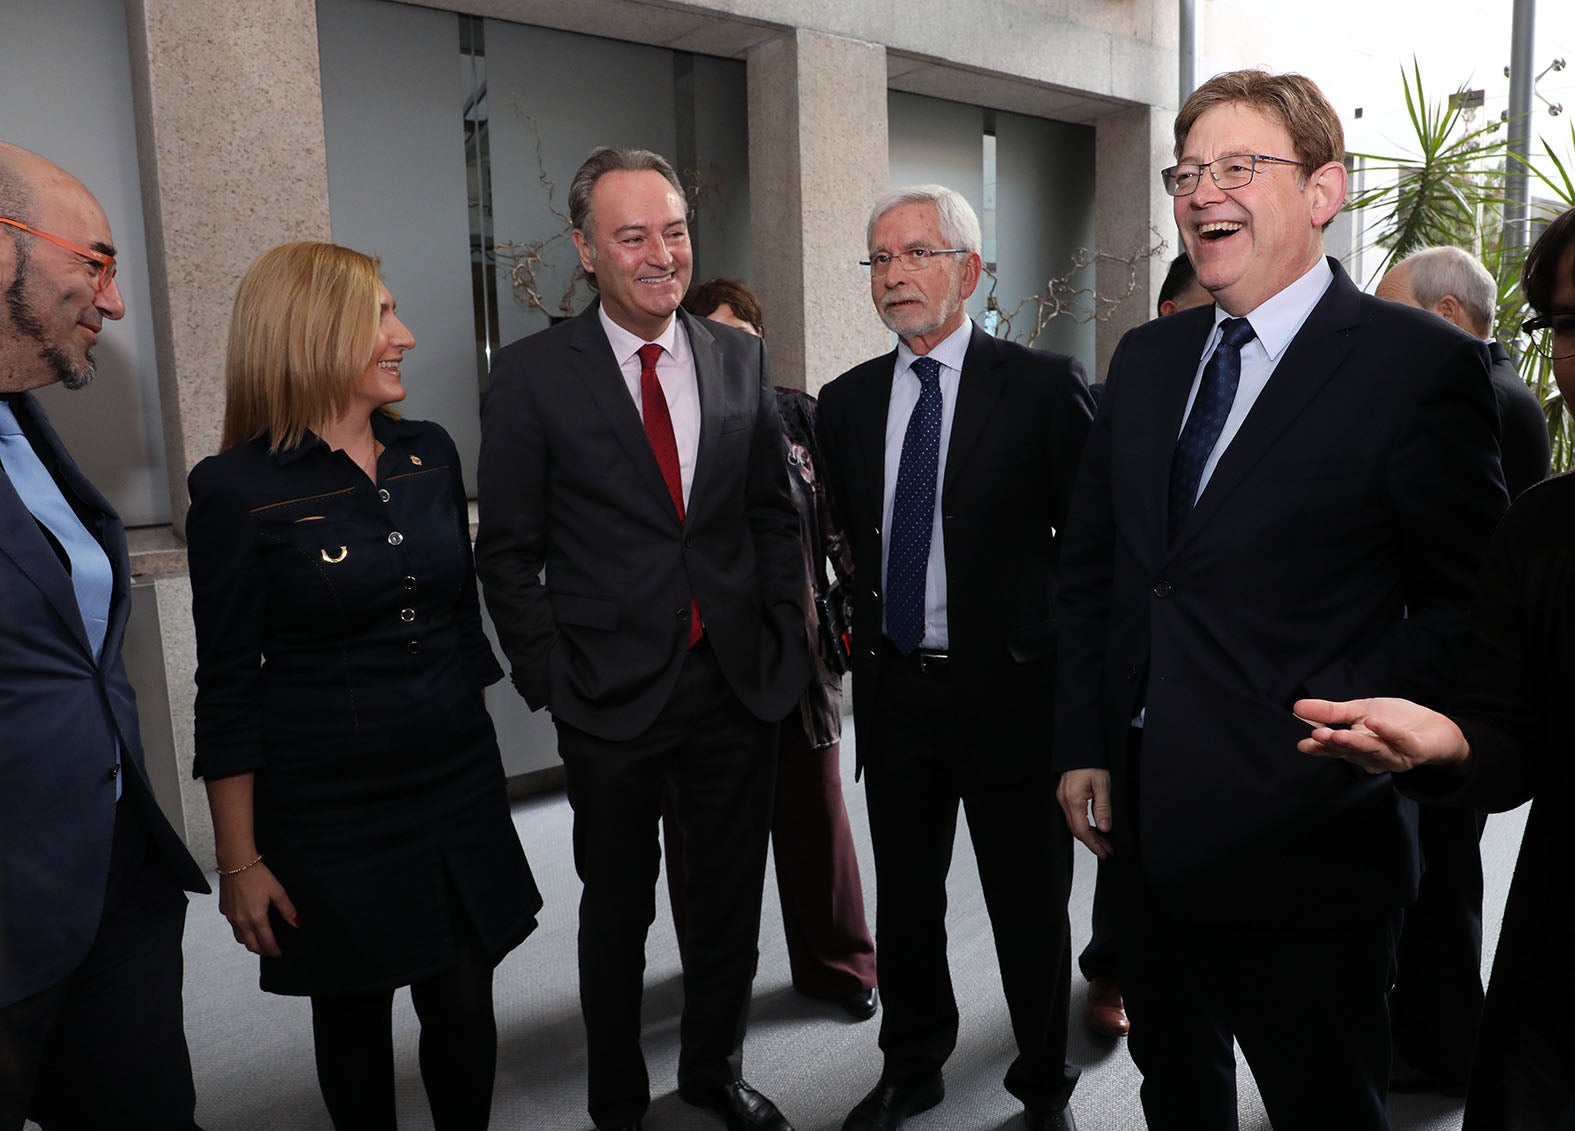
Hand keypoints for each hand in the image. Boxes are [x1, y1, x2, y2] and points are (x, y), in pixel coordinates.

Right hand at [218, 862, 299, 957]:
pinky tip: (247, 926)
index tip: (279, 953)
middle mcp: (241, 921)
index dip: (273, 950)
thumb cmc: (256, 875)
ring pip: (240, 939)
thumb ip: (287, 909)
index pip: (266, 942)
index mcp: (256, 918)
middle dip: (261, 951)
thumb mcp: (277, 891)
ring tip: (259, 941)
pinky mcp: (224, 911)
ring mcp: (230, 917)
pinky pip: (233, 928)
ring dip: (250, 943)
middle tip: (270, 951)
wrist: (236, 863)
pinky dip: (241, 932)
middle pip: (251, 945)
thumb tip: (297, 923)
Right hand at [1057, 768, 1113, 858]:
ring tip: (1103, 842)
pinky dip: (1083, 825)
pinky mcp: (1064, 795)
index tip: (1104, 852)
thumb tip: (1105, 828)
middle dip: (1092, 843)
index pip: (1082, 830)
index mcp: (1073, 799)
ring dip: (1088, 835)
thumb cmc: (1091, 762)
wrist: (1080, 747)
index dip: (1094, 844)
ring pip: (1074, 824)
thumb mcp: (1102, 784)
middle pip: (1076, 830)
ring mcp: (1063, 798)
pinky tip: (1093, 827)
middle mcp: (1064, 801)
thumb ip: (1103, 808)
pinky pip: (1072, 816)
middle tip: (1106, 851)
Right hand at [1293, 697, 1469, 774]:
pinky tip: (1372, 721)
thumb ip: (1330, 712)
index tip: (1303, 744)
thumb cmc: (1395, 722)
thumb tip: (1297, 707)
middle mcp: (1373, 757)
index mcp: (1357, 749)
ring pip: (1373, 751)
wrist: (1435, 729)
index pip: (1334, 750)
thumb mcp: (1359, 711)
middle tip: (1317, 736)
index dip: (1319, 748)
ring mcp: (1395, 756)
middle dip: (1334, 745)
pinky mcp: (1416, 750)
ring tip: (1337, 734)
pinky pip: (1400, 741)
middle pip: (1351, 751)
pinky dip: (1386, 732)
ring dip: (1355, 743)